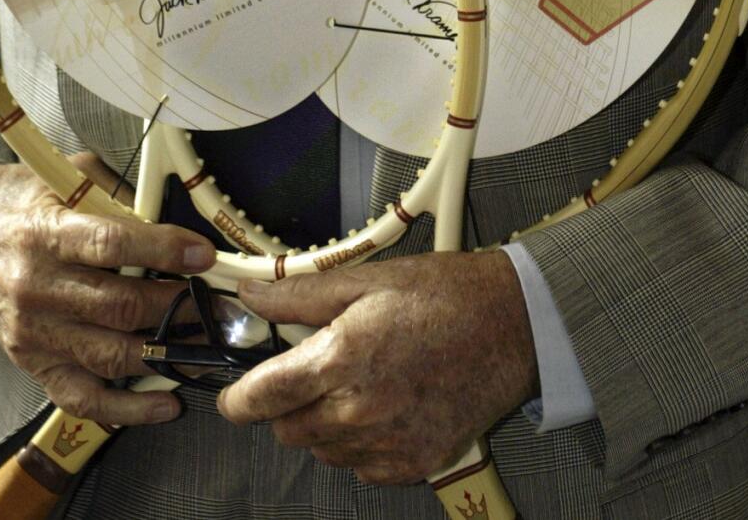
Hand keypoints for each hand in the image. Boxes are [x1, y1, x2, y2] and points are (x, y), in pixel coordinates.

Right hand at [0, 155, 214, 426]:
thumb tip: (172, 215)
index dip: (163, 250)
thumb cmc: (19, 200)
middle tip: (218, 304)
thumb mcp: (65, 176)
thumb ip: (116, 195)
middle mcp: (35, 286)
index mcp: (45, 233)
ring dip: (165, 353)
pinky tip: (165, 402)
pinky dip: (127, 408)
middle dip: (178, 307)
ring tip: (206, 345)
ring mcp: (32, 332)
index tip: (203, 254)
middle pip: (118, 306)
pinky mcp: (31, 362)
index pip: (111, 245)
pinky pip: (81, 397)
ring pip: (108, 354)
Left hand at [219, 251, 537, 483]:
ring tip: (360, 382)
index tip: (235, 396)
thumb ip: (301, 295)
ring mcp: (386, 444)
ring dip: (325, 423)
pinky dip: (360, 443)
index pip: (261, 398)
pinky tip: (385, 405)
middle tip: (315, 370)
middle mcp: (358, 411)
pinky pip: (360, 467)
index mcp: (341, 358)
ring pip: (322, 450)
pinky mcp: (412, 465)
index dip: (238, 400)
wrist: (512, 327)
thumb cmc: (443, 295)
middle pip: (286, 430)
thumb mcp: (368, 280)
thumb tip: (250, 294)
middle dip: (288, 404)